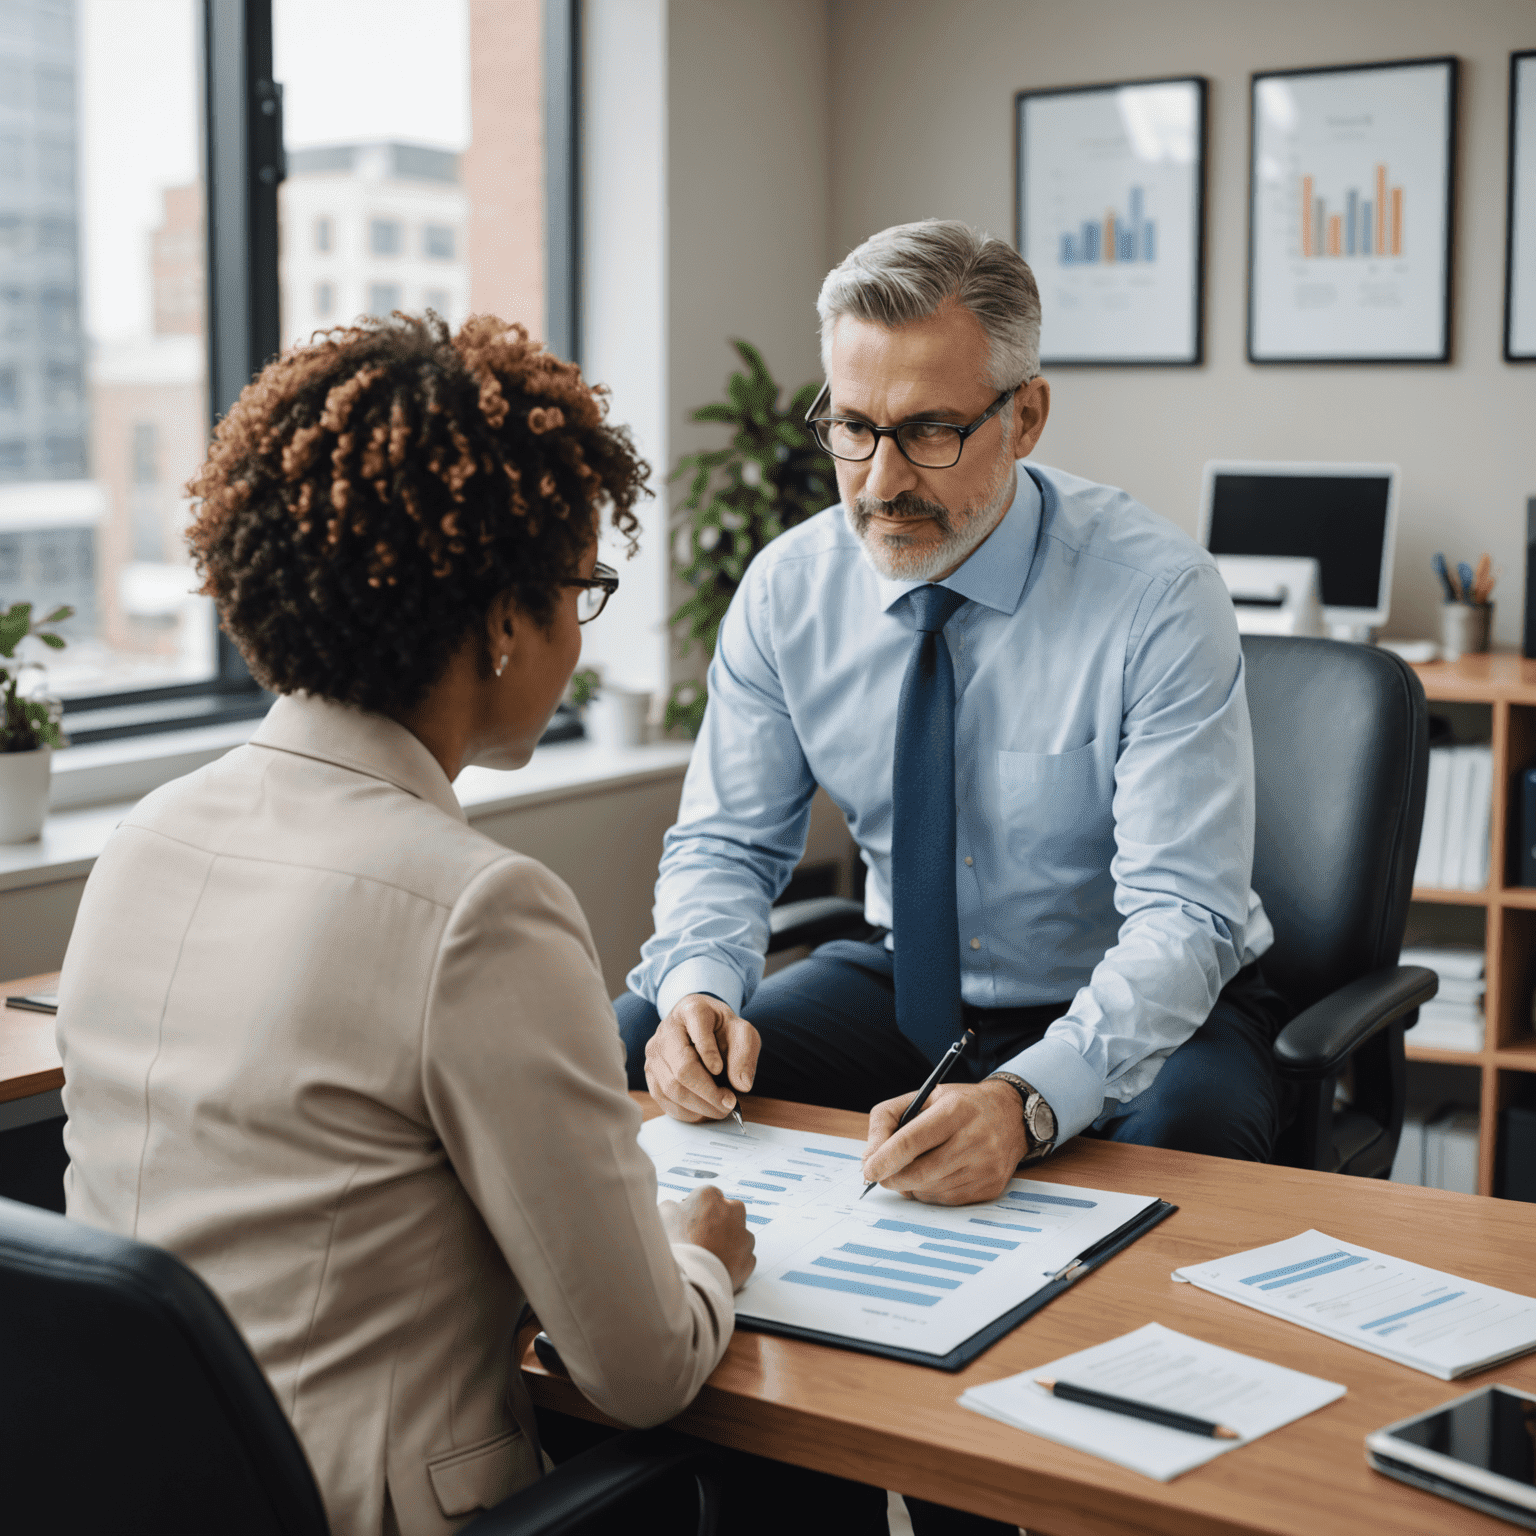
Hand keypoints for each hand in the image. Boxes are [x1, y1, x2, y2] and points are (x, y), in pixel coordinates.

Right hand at [644, 993, 760, 1122]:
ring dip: (700, 1106)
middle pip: (682, 1069)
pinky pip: (663, 1099)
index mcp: (692, 1011)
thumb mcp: (742, 1033)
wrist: (699, 1027)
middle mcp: (666, 1031)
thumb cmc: (721, 1030)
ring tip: (720, 1108)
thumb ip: (745, 1054)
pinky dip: (686, 1112)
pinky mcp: (651, 1074)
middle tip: (729, 1103)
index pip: (698, 1031)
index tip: (721, 1070)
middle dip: (709, 1093)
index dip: (709, 1053)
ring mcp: (654, 1053)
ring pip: (671, 1088)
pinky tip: (703, 1110)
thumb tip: (742, 1085)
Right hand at [659, 1183, 755, 1289]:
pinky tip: (717, 1267)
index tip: (692, 1221)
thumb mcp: (662, 1215)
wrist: (688, 1281)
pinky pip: (743, 1257)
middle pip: (728, 1211)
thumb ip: (674, 1207)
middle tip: (701, 1238)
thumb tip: (675, 1208)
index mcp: (710, 1197)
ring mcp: (743, 1236)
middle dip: (719, 1222)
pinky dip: (733, 1262)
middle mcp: (732, 1211)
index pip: (708, 1196)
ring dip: (727, 1242)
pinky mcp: (749, 1259)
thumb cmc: (676, 1248)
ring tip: (708, 1256)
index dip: (699, 1210)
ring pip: (738, 1235)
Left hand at [861, 1080, 1028, 1205]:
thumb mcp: (923, 1096)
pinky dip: (929, 1192)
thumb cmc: (960, 1105)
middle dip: (891, 1178)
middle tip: (880, 1174)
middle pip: (919, 1172)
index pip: (911, 1142)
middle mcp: (975, 1139)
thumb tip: (869, 1158)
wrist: (1012, 1116)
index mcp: (956, 1110)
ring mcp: (985, 1167)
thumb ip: (888, 1120)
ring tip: (911, 1168)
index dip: (884, 1159)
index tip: (868, 1169)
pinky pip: (946, 1200)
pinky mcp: (990, 1187)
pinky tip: (933, 1175)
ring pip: (929, 1190)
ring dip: (910, 1185)